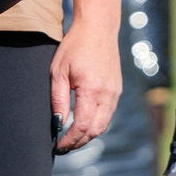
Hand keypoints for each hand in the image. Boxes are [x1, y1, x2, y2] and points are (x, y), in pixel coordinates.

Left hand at [50, 19, 122, 152]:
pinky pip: (108, 115)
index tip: (58, 146)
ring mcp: (115, 93)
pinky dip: (96, 124)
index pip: (81, 126)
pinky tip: (84, 123)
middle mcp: (107, 95)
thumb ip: (58, 100)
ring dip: (88, 135)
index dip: (69, 140)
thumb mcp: (59, 72)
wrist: (98, 29)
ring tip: (72, 138)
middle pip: (95, 130)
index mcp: (92, 90)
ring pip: (103, 125)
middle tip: (64, 146)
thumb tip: (58, 123)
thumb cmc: (75, 46)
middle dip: (79, 142)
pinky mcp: (117, 90)